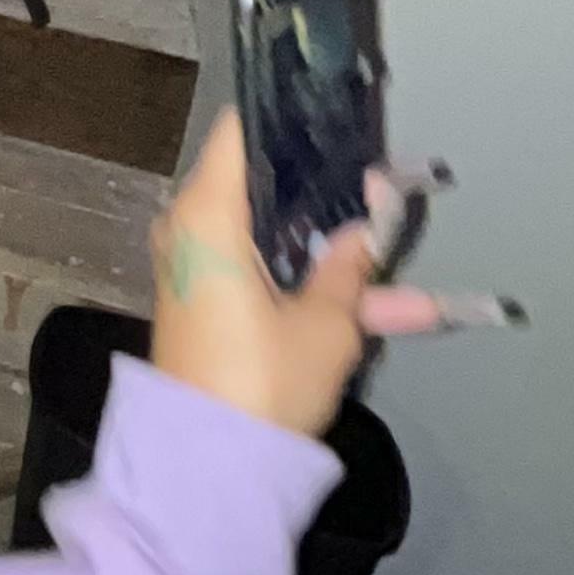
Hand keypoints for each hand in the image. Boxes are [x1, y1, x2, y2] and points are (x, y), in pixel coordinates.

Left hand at [151, 110, 382, 439]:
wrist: (208, 462)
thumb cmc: (259, 384)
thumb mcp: (326, 326)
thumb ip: (350, 269)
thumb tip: (369, 227)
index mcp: (205, 215)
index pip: (240, 135)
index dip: (286, 121)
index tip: (331, 112)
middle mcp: (187, 230)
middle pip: (259, 185)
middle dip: (319, 187)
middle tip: (380, 180)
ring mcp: (191, 266)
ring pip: (268, 233)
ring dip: (322, 241)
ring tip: (387, 236)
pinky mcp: (201, 301)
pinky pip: (257, 267)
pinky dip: (302, 272)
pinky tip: (366, 290)